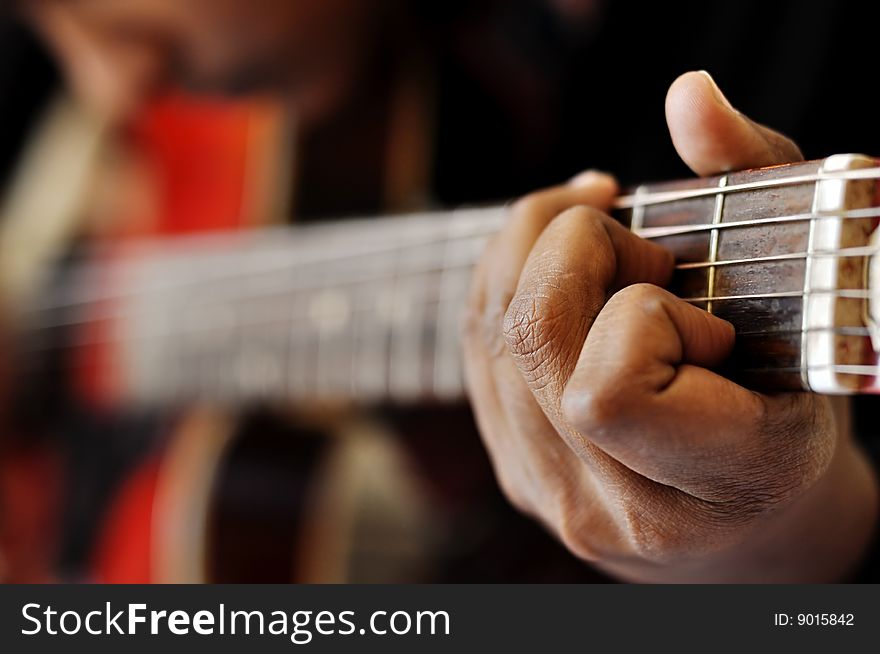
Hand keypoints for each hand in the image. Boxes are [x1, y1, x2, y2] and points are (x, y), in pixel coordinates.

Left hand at [462, 71, 878, 581]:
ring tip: (600, 245)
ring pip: (489, 337)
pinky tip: (558, 272)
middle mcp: (615, 506)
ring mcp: (550, 492)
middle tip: (637, 247)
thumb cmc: (792, 403)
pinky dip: (506, 284)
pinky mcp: (513, 470)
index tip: (700, 314)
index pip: (608, 393)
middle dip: (574, 248)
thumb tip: (687, 95)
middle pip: (531, 339)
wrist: (749, 521)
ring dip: (533, 251)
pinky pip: (475, 351)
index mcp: (717, 483)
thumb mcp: (809, 294)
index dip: (643, 317)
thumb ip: (757, 182)